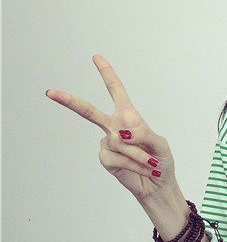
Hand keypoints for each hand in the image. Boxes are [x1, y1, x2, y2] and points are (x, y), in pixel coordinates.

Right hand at [46, 55, 176, 203]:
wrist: (157, 184)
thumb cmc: (161, 161)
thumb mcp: (160, 144)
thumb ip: (144, 134)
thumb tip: (122, 131)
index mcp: (129, 116)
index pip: (117, 92)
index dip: (107, 74)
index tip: (96, 57)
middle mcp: (114, 126)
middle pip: (89, 111)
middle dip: (70, 101)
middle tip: (50, 92)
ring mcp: (108, 143)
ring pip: (118, 142)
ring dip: (138, 154)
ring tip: (149, 162)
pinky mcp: (106, 159)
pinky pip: (116, 157)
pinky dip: (132, 164)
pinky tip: (140, 168)